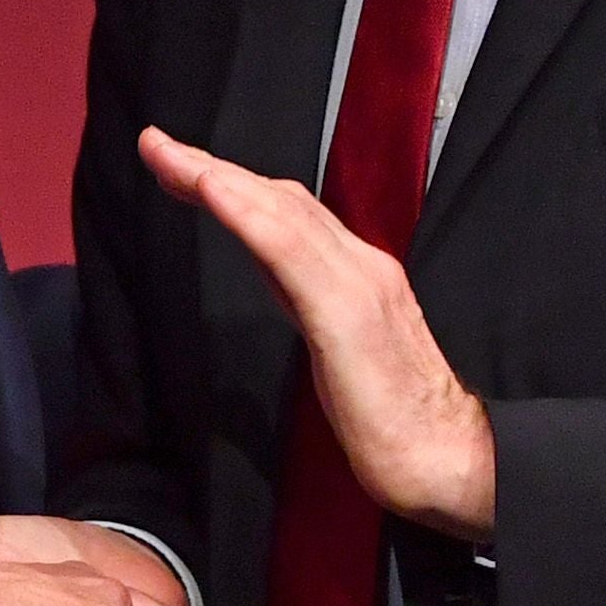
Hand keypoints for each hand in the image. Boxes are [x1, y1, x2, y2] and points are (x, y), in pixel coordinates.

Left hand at [140, 125, 494, 541]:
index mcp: (357, 273)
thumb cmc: (395, 422)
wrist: (450, 462)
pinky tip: (209, 189)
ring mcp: (358, 284)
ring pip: (279, 212)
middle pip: (277, 200)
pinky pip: (288, 252)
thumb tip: (270, 271)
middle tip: (155, 143)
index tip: (182, 167)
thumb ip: (308, 301)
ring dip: (216, 177)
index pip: (287, 213)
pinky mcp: (348, 315)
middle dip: (211, 167)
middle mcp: (360, 264)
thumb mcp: (338, 349)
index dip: (234, 185)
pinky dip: (246, 214)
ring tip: (166, 154)